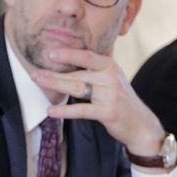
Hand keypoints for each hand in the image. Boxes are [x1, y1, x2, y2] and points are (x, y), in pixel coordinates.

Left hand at [32, 49, 167, 165]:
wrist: (140, 124)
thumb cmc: (121, 101)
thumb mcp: (111, 80)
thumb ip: (94, 71)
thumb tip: (69, 62)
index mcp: (110, 66)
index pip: (86, 56)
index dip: (68, 53)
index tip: (50, 53)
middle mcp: (110, 77)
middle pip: (77, 73)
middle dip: (54, 74)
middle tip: (35, 73)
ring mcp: (110, 94)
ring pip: (77, 87)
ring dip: (55, 85)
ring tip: (38, 82)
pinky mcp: (108, 111)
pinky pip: (81, 109)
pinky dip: (64, 110)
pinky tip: (51, 110)